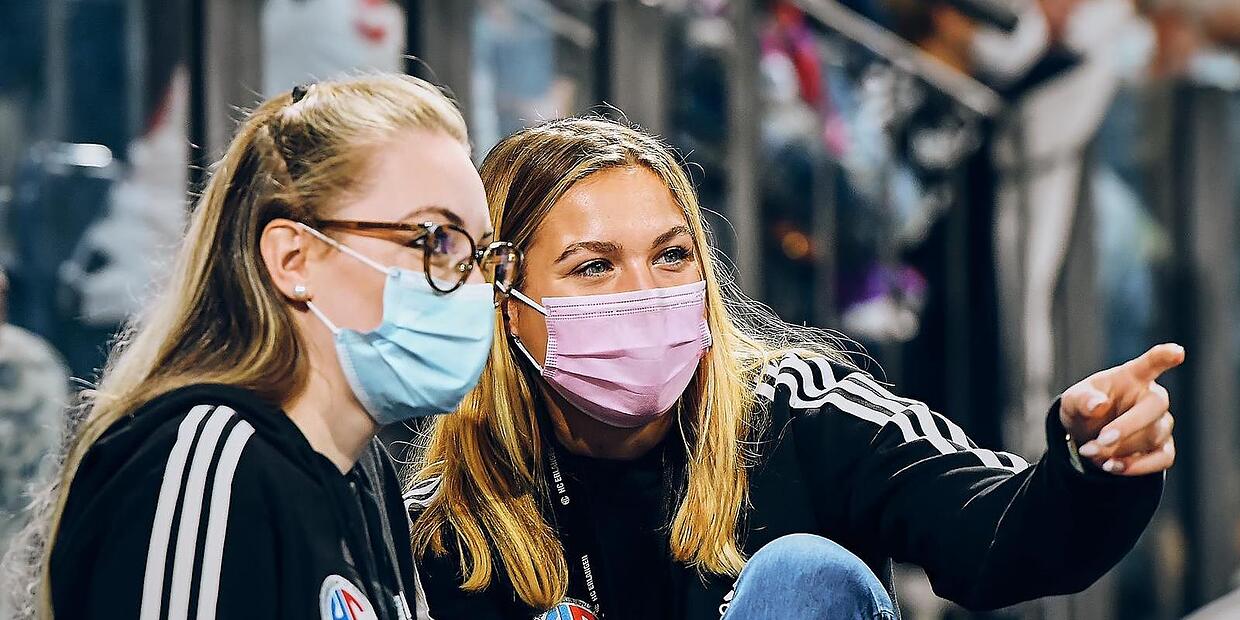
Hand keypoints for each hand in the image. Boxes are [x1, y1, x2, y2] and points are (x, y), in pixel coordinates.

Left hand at [1059, 343, 1184, 475]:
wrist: (1086, 438)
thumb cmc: (1084, 410)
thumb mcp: (1072, 401)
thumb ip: (1081, 399)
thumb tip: (1097, 404)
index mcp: (1131, 377)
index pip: (1151, 363)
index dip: (1164, 357)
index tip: (1177, 352)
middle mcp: (1151, 397)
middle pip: (1156, 406)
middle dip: (1127, 426)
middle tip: (1099, 440)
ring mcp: (1161, 423)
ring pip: (1152, 436)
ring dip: (1120, 449)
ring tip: (1090, 452)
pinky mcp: (1163, 448)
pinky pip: (1162, 459)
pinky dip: (1136, 466)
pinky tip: (1112, 467)